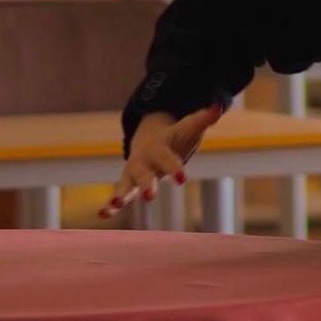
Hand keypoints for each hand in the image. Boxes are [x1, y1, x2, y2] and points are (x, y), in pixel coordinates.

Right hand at [98, 102, 224, 218]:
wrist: (150, 140)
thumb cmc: (174, 137)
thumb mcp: (188, 128)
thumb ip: (203, 119)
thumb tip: (218, 106)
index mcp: (159, 149)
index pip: (169, 159)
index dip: (175, 168)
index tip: (182, 179)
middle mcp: (144, 161)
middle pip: (145, 175)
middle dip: (147, 185)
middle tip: (150, 197)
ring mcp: (134, 174)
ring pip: (126, 185)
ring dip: (120, 195)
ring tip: (114, 204)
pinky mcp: (127, 185)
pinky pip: (118, 195)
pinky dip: (109, 205)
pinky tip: (101, 214)